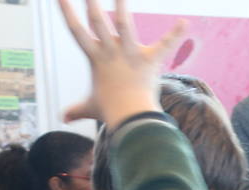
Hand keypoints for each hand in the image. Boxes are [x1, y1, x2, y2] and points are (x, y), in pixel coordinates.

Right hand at [58, 0, 185, 127]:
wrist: (131, 117)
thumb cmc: (110, 111)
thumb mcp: (90, 108)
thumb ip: (76, 110)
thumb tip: (63, 119)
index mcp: (95, 58)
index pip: (76, 31)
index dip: (68, 12)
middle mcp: (111, 51)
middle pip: (98, 21)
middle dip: (92, 3)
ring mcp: (130, 54)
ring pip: (124, 24)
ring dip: (122, 7)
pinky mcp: (150, 60)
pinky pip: (165, 45)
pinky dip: (176, 34)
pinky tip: (185, 22)